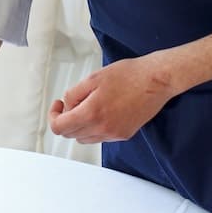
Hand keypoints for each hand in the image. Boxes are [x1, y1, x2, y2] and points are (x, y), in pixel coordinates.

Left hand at [47, 34, 211, 143]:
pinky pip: (101, 137)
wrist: (157, 80)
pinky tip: (104, 110)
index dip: (54, 116)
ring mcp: (114, 134)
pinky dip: (96, 127)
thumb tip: (67, 106)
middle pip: (72, 135)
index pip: (60, 128)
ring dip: (81, 125)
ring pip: (86, 138)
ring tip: (89, 105)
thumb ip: (74, 94)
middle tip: (72, 103)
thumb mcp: (94, 78)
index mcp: (92, 113)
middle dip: (67, 120)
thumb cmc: (129, 74)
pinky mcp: (125, 135)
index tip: (58, 105)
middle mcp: (103, 129)